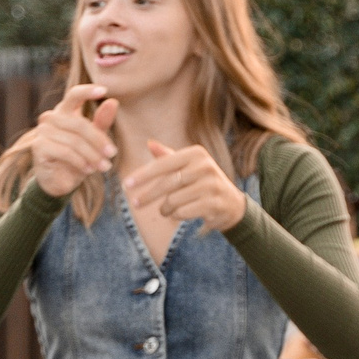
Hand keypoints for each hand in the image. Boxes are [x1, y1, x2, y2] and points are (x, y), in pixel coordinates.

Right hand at [28, 84, 118, 197]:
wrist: (60, 180)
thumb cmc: (79, 156)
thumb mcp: (95, 139)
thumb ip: (102, 121)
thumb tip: (113, 102)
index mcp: (64, 111)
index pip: (73, 95)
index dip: (87, 91)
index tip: (104, 90)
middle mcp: (51, 117)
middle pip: (80, 124)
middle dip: (99, 141)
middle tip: (112, 155)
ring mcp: (42, 131)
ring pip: (74, 141)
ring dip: (92, 155)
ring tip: (104, 167)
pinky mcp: (38, 146)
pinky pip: (65, 152)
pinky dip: (80, 162)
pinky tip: (88, 170)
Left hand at [122, 141, 246, 231]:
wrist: (231, 204)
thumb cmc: (202, 182)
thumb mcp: (188, 166)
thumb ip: (168, 156)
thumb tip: (149, 143)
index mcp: (196, 153)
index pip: (163, 164)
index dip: (143, 175)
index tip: (126, 185)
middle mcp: (206, 166)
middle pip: (167, 183)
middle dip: (148, 195)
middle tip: (135, 203)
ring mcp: (212, 185)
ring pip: (173, 200)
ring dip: (164, 208)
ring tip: (165, 210)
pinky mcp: (214, 203)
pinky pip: (183, 212)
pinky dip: (176, 216)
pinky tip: (178, 214)